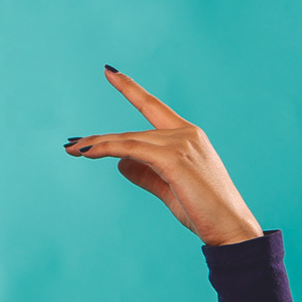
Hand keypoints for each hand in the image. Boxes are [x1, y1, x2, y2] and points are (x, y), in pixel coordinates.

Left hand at [65, 66, 262, 246]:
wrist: (230, 229)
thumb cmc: (203, 212)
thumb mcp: (169, 188)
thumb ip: (145, 173)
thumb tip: (119, 164)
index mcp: (188, 135)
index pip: (152, 106)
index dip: (130, 88)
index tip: (110, 72)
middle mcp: (185, 133)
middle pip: (132, 131)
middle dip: (99, 139)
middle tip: (71, 145)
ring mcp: (180, 143)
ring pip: (127, 140)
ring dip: (96, 145)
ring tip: (72, 150)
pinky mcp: (173, 158)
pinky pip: (130, 149)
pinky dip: (106, 149)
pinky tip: (86, 153)